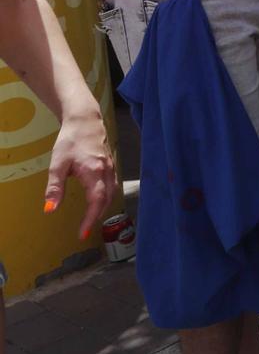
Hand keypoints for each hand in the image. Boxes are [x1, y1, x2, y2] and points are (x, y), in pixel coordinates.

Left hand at [46, 111, 114, 239]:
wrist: (85, 120)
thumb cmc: (70, 140)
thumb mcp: (58, 164)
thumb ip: (55, 188)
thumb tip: (50, 210)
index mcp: (94, 172)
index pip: (96, 201)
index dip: (90, 219)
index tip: (82, 234)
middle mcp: (107, 172)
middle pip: (107, 199)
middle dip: (97, 215)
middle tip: (85, 228)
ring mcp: (111, 167)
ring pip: (112, 192)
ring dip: (103, 207)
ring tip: (91, 217)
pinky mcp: (111, 164)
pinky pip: (113, 185)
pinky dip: (107, 196)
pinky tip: (99, 198)